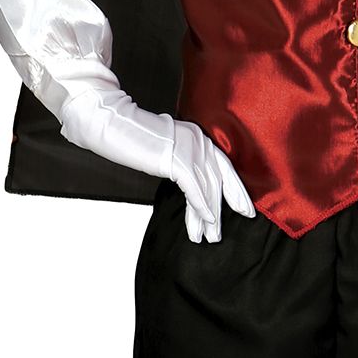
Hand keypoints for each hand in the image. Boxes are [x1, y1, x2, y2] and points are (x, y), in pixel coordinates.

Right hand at [58, 81, 255, 242]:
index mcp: (198, 136)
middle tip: (221, 232)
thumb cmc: (130, 134)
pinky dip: (201, 207)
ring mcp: (189, 149)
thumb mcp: (163, 145)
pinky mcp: (177, 160)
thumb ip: (179, 158)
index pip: (224, 167)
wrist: (112, 121)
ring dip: (208, 217)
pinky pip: (194, 189)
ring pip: (207, 189)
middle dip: (224, 209)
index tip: (245, 210)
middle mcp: (199, 141)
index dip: (236, 191)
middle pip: (219, 180)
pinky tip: (205, 221)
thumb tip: (187, 179)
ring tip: (208, 237)